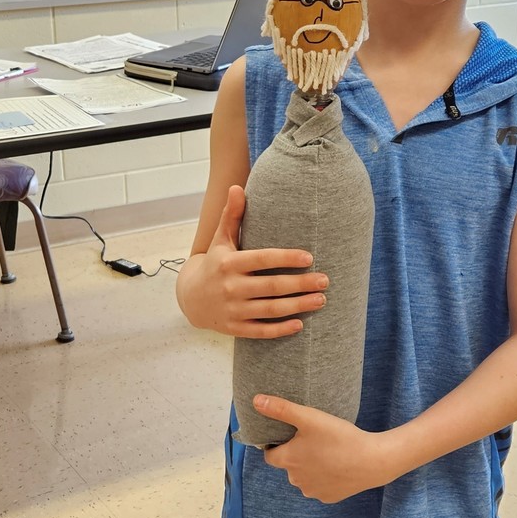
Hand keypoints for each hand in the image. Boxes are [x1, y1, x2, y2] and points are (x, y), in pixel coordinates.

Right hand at [183, 185, 328, 336]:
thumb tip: (236, 186)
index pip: (262, 259)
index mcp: (229, 263)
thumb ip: (232, 215)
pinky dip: (280, 330)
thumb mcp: (221, 240)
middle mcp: (231, 287)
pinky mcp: (235, 328)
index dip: (286, 258)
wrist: (191, 298)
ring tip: (321, 300)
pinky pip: (260, 331)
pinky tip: (300, 325)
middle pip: (271, 286)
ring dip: (297, 306)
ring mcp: (233, 309)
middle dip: (300, 284)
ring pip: (270, 309)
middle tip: (325, 281)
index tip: (310, 257)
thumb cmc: (216, 263)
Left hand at [255, 395, 397, 502]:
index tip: (287, 435)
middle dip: (295, 454)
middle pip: (288, 466)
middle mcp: (296, 480)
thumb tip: (255, 400)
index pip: (269, 456)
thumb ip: (281, 409)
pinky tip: (337, 464)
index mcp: (288, 461)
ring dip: (310, 466)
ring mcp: (313, 491)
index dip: (274, 445)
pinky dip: (325, 477)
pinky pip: (321, 486)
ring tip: (326, 450)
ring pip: (304, 477)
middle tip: (312, 439)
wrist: (372, 461)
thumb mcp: (309, 417)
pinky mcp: (329, 497)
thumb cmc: (339, 437)